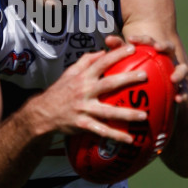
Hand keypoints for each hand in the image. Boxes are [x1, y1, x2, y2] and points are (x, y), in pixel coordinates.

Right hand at [42, 38, 157, 142]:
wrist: (42, 113)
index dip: (116, 54)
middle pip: (108, 84)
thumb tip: (103, 51)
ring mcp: (84, 109)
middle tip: (145, 76)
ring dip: (127, 114)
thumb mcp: (70, 72)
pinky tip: (130, 139)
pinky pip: (101, 131)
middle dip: (127, 79)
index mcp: (82, 77)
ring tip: (144, 115)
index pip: (101, 62)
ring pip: (108, 112)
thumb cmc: (60, 91)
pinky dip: (115, 136)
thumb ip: (86, 60)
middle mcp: (84, 91)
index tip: (132, 48)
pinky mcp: (82, 124)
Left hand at [124, 33, 187, 102]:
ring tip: (173, 79)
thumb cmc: (136, 67)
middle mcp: (167, 56)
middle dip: (165, 46)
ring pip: (182, 69)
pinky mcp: (180, 84)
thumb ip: (119, 48)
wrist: (152, 83)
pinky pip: (183, 89)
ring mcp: (176, 69)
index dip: (141, 39)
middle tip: (157, 47)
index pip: (148, 41)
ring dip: (179, 73)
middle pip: (169, 48)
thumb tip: (108, 38)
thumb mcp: (126, 59)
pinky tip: (178, 100)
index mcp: (154, 48)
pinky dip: (182, 94)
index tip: (130, 39)